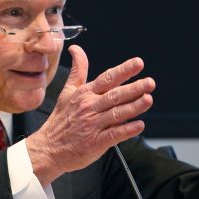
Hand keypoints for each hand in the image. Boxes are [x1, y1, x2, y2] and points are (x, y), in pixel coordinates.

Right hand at [26, 44, 155, 185]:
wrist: (48, 149)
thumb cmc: (61, 120)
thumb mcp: (67, 92)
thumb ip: (78, 70)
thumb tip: (76, 49)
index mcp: (85, 94)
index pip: (107, 78)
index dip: (124, 70)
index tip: (138, 63)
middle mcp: (90, 107)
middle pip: (115, 95)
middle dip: (134, 88)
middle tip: (150, 82)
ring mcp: (93, 125)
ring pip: (116, 113)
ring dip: (133, 106)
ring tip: (148, 99)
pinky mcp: (95, 142)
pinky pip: (114, 135)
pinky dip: (127, 130)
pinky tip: (139, 125)